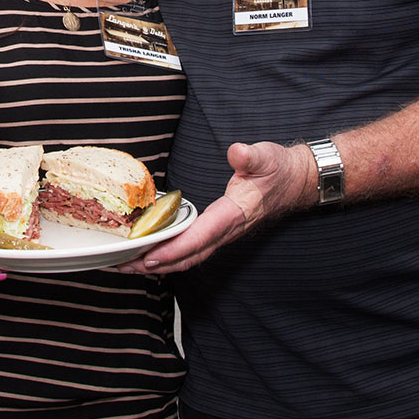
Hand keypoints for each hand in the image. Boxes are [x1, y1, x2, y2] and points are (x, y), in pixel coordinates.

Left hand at [138, 140, 314, 275]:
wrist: (294, 182)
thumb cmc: (279, 170)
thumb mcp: (267, 156)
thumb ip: (251, 156)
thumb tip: (237, 153)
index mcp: (235, 214)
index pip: (201, 236)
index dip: (175, 249)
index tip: (150, 257)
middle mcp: (226, 230)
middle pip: (188, 255)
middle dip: (155, 264)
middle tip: (123, 264)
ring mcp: (222, 234)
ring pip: (188, 257)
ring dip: (158, 264)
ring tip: (127, 264)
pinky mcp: (217, 232)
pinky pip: (191, 250)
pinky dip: (168, 256)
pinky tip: (149, 253)